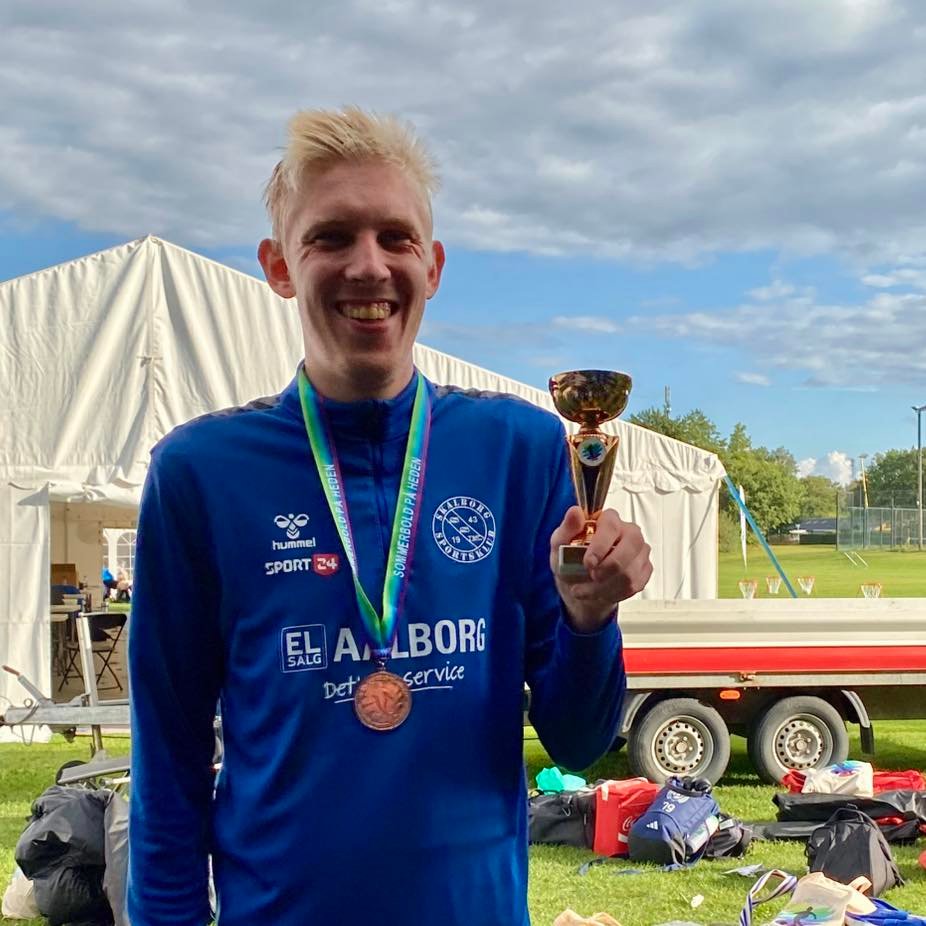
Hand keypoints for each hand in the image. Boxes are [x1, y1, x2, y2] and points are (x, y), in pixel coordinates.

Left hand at [550, 506, 652, 632]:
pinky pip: (636, 584)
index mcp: (608, 519)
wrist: (579, 583)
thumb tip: (575, 512)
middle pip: (631, 546)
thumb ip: (567, 528)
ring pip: (631, 571)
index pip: (611, 526)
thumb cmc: (569, 558)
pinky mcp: (645, 569)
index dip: (601, 546)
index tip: (588, 563)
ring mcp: (640, 550)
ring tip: (587, 590)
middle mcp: (628, 531)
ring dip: (606, 587)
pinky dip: (615, 594)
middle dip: (609, 568)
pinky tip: (602, 592)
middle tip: (591, 577)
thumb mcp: (560, 543)